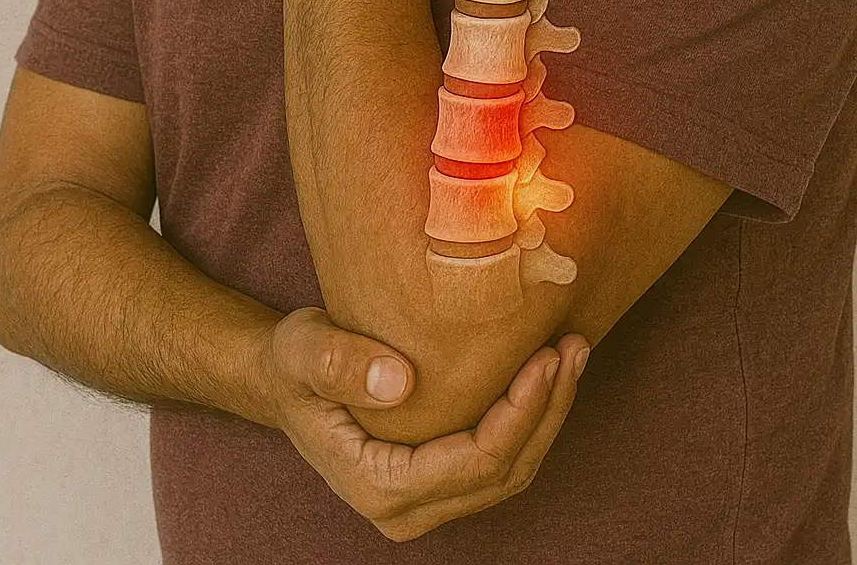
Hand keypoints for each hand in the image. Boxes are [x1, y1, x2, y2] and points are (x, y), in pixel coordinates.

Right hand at [264, 306, 587, 541]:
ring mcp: (424, 500)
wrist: (282, 383)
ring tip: (572, 353)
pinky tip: (545, 373)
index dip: (519, 414)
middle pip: (502, 473)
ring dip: (546, 415)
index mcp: (378, 486)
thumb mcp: (302, 352)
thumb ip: (339, 364)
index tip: (545, 358)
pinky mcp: (437, 479)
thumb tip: (401, 383)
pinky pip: (497, 460)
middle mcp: (406, 509)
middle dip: (547, 411)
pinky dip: (528, 419)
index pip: (473, 463)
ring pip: (508, 472)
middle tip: (574, 347)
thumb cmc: (292, 365)